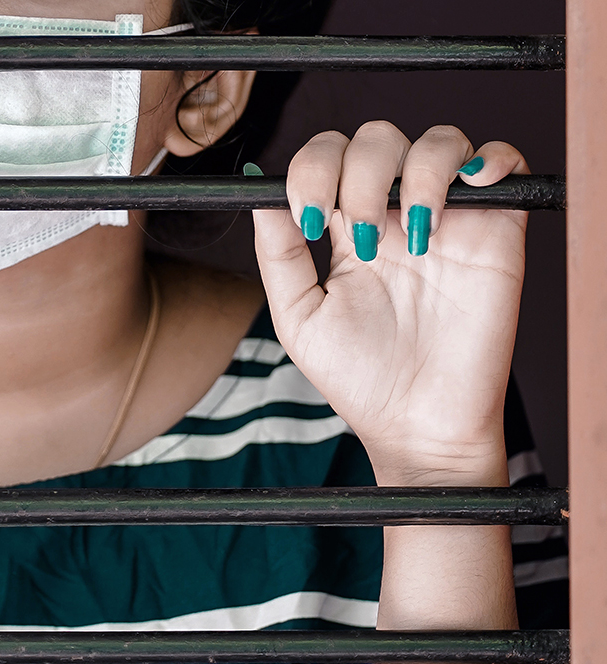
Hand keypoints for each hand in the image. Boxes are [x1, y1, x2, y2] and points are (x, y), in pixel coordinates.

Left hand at [252, 122, 526, 485]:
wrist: (417, 423)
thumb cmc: (358, 377)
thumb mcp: (299, 317)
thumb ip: (278, 254)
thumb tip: (259, 194)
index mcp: (344, 226)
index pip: (327, 158)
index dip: (313, 169)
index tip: (307, 216)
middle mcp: (394, 212)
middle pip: (376, 139)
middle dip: (360, 175)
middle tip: (361, 240)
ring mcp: (447, 216)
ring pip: (439, 140)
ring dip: (418, 172)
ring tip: (413, 237)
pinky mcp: (497, 229)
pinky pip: (504, 161)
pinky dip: (491, 158)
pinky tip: (468, 191)